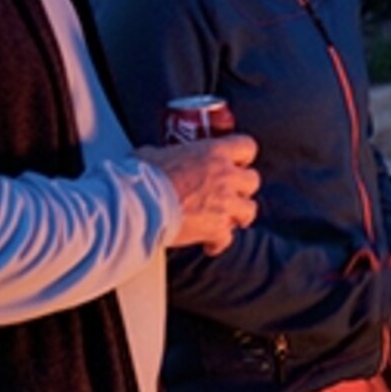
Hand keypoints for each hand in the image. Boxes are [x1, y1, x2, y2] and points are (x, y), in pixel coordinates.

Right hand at [137, 135, 258, 254]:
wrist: (138, 205)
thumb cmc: (141, 177)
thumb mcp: (151, 155)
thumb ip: (164, 155)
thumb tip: (153, 157)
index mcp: (213, 153)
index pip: (246, 146)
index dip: (242, 156)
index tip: (235, 163)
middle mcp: (226, 176)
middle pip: (252, 181)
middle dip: (242, 188)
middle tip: (229, 194)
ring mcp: (225, 204)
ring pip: (249, 210)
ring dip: (238, 215)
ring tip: (226, 219)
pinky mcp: (217, 228)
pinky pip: (227, 238)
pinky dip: (218, 242)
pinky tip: (209, 244)